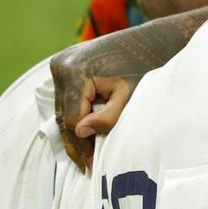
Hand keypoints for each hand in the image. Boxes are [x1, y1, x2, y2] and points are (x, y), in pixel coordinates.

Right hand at [50, 50, 136, 171]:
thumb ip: (108, 117)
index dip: (82, 145)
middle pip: (64, 115)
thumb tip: (80, 132)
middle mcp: (60, 66)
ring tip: (86, 157)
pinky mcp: (62, 66)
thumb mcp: (130, 96)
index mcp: (76, 71)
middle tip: (87, 167)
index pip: (73, 119)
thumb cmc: (146, 68)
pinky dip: (75, 116)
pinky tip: (85, 134)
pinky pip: (65, 98)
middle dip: (76, 142)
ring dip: (73, 132)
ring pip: (62, 108)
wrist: (149, 41)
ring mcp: (58, 64)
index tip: (92, 165)